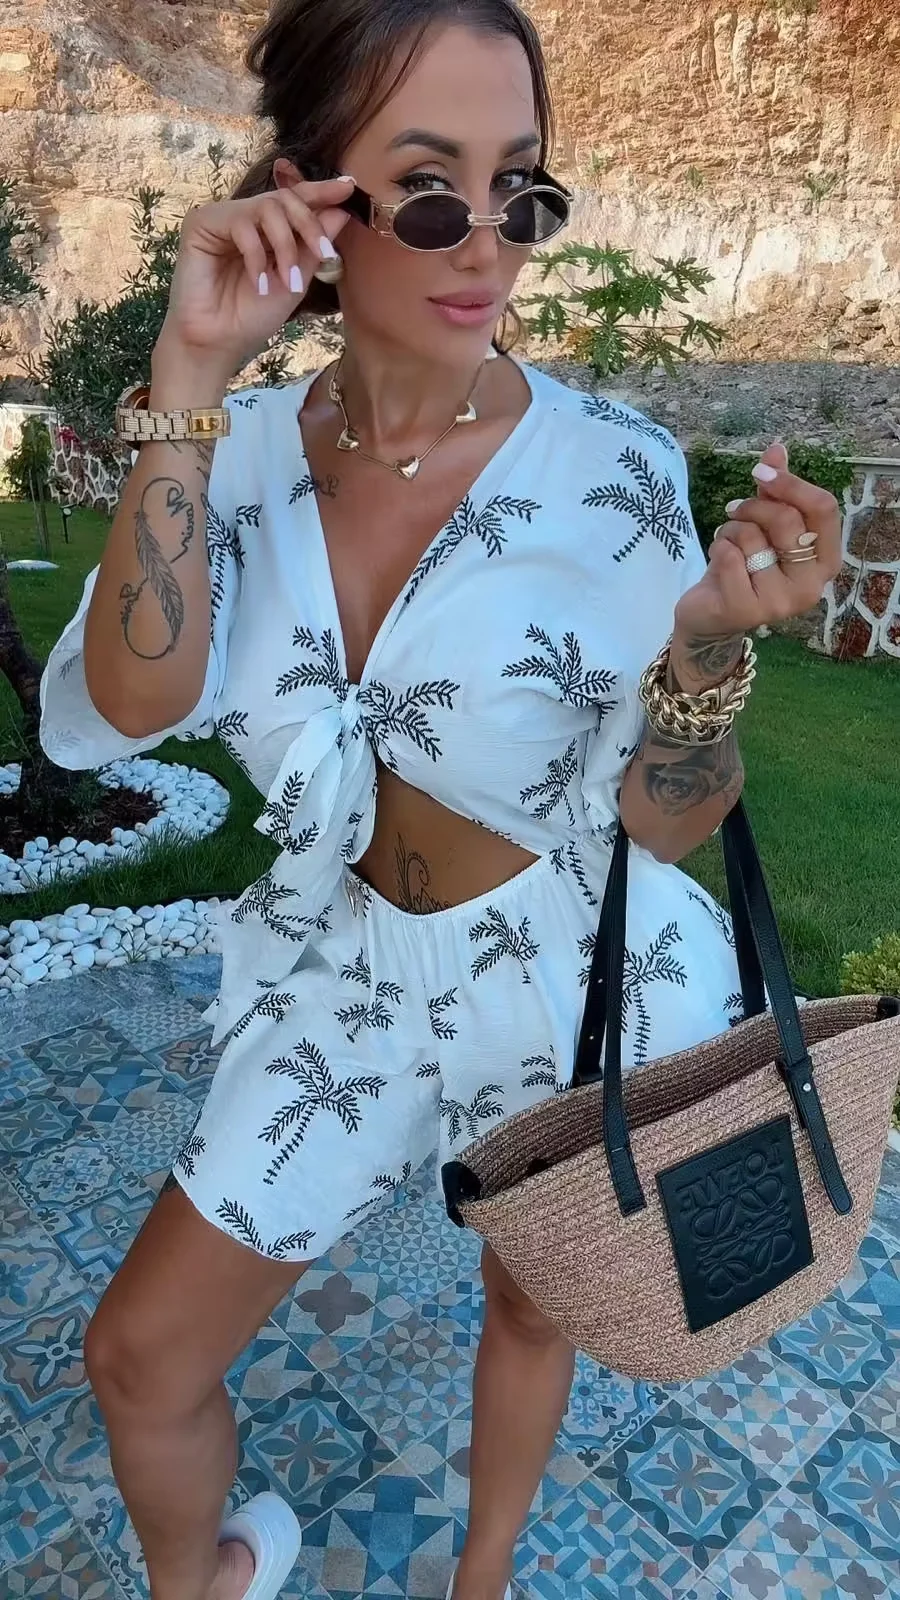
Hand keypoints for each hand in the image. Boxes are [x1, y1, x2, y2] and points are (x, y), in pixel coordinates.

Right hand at [155, 177, 354, 375]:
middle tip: (324, 254)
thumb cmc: (252, 317)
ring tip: (288, 281)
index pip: (296, 200)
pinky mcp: (201, 223)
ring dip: (286, 246)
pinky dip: (256, 256)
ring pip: (268, 207)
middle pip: (286, 197)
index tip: (348, 189)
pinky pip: (241, 223)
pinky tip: (259, 284)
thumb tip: (340, 211)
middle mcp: (245, 217)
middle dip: (310, 225)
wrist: (218, 342)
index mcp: (267, 229)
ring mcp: (223, 217)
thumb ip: (313, 248)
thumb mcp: (295, 281)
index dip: (321, 192)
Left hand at [674, 443, 842, 641]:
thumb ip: (774, 491)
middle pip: (787, 520)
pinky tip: (718, 563)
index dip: (791, 484)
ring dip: (730, 531)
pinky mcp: (746, 610)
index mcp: (825, 561)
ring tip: (728, 545)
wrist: (711, 615)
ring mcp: (780, 602)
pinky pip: (729, 556)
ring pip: (753, 538)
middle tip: (734, 510)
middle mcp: (811, 585)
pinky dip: (717, 549)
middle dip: (752, 507)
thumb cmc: (744, 567)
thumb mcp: (762, 525)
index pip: (823, 509)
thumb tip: (777, 448)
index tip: (760, 473)